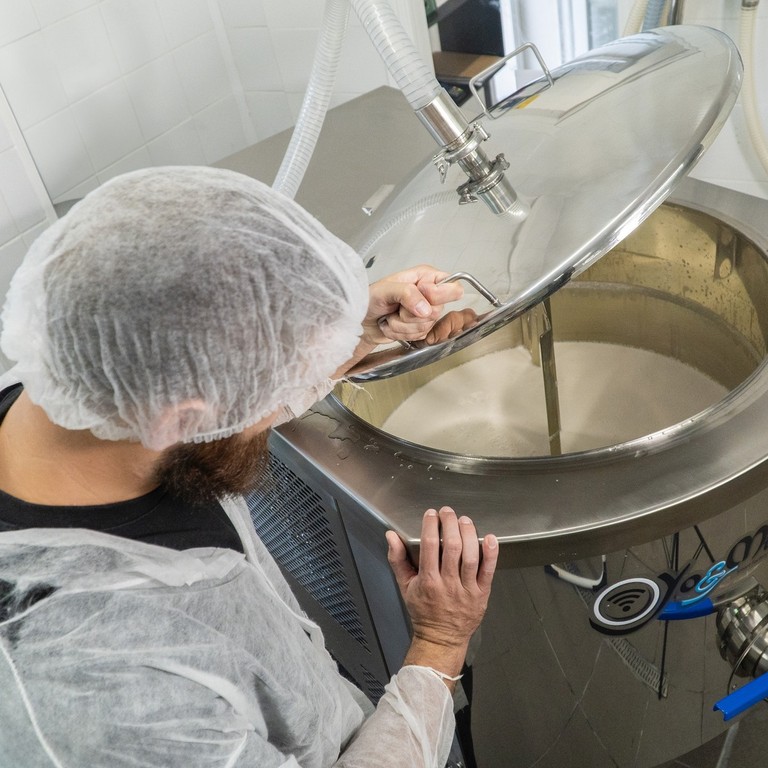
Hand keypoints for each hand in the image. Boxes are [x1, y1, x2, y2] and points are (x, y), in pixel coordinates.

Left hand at [362, 266, 463, 345]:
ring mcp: (425, 313)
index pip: (452, 288)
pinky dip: (400, 333)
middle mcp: (429, 294)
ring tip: (391, 316)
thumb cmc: (370, 298)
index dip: (436, 295)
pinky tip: (392, 325)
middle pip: (437, 311)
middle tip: (396, 307)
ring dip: (402, 325)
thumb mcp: (385, 289)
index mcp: (426, 277)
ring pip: (425, 326)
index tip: (419, 293)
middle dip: (411, 314)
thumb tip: (426, 308)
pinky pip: (418, 336)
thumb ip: (407, 293)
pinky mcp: (420, 329)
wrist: (360, 319)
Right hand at [386, 507, 497, 680]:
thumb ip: (397, 559)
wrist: (441, 639)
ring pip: (470, 556)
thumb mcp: (405, 586)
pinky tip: (489, 538)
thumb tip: (391, 536)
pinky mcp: (482, 593)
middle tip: (448, 512)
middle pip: (452, 547)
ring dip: (468, 533)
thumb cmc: (423, 611)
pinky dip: (491, 553)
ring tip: (464, 520)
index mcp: (428, 581)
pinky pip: (488, 571)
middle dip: (450, 524)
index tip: (431, 514)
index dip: (430, 526)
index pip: (429, 546)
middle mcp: (448, 584)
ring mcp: (466, 589)